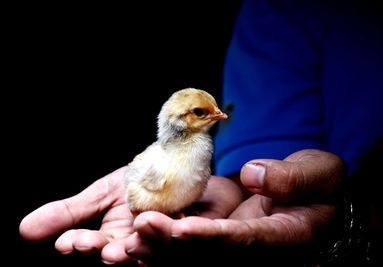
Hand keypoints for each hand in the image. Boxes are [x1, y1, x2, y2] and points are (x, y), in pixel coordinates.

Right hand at [19, 167, 243, 263]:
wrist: (176, 170)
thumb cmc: (137, 186)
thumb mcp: (100, 195)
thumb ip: (69, 213)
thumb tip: (22, 230)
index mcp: (114, 239)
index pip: (93, 247)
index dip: (81, 246)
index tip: (67, 243)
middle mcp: (142, 246)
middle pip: (126, 255)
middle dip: (113, 252)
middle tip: (104, 250)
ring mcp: (172, 241)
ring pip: (161, 250)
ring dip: (149, 244)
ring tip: (138, 232)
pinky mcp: (200, 233)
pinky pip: (198, 236)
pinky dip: (189, 231)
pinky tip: (182, 222)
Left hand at [126, 149, 343, 264]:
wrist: (316, 201)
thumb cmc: (322, 186)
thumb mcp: (321, 174)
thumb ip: (293, 178)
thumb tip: (254, 176)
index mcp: (282, 237)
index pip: (244, 241)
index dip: (212, 239)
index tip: (183, 230)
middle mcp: (254, 251)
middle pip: (210, 255)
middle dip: (174, 245)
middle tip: (141, 228)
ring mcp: (237, 248)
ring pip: (195, 257)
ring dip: (161, 250)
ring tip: (129, 239)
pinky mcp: (223, 240)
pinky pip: (191, 248)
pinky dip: (164, 246)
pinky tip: (137, 239)